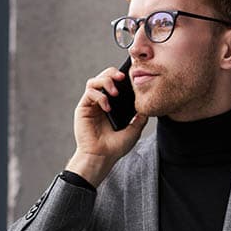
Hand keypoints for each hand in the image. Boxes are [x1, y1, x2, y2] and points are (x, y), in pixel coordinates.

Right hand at [66, 66, 147, 186]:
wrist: (101, 157)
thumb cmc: (115, 147)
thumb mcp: (134, 130)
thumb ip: (140, 116)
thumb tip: (148, 105)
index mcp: (112, 105)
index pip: (114, 83)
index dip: (121, 77)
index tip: (131, 77)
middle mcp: (100, 103)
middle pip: (103, 77)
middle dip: (112, 73)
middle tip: (122, 77)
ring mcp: (91, 105)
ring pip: (94, 81)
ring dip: (105, 81)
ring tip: (115, 92)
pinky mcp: (83, 108)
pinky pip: (89, 92)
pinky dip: (99, 96)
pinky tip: (107, 107)